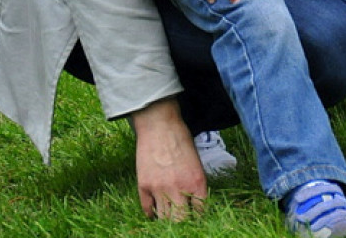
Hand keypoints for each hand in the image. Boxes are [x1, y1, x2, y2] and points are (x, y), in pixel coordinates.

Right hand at [131, 97, 206, 219]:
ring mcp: (160, 189)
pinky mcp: (144, 186)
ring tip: (169, 216)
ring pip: (164, 219)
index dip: (199, 216)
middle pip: (181, 222)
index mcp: (197, 182)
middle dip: (183, 222)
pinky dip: (152, 213)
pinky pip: (148, 210)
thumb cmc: (180, 137)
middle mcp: (179, 189)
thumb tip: (194, 202)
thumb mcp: (196, 160)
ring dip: (167, 219)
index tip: (195, 216)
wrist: (159, 123)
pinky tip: (155, 210)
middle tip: (182, 218)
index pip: (201, 213)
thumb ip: (195, 183)